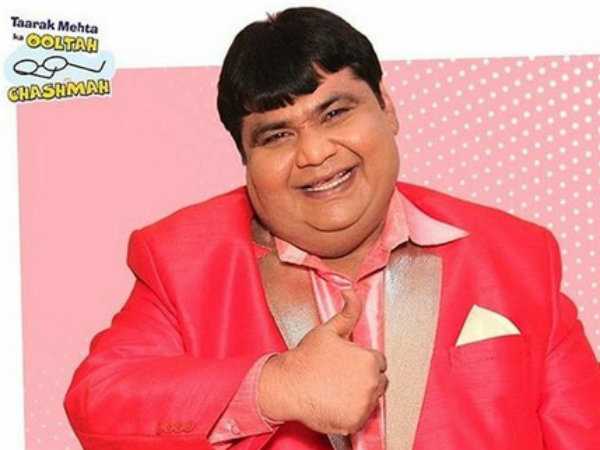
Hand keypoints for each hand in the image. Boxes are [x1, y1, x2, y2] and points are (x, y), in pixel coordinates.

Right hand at [258, 290, 386, 434]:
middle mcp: (371, 383)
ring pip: (370, 400)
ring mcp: (364, 404)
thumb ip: (347, 312)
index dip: (361, 362)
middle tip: (340, 378)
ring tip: (336, 390)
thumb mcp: (328, 331)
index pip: (378, 362)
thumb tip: (351, 292)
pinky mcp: (355, 422)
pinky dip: (351, 413)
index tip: (346, 365)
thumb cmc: (306, 359)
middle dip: (363, 379)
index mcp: (369, 360)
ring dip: (358, 396)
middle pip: (377, 382)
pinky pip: (361, 417)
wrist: (287, 385)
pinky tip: (335, 403)